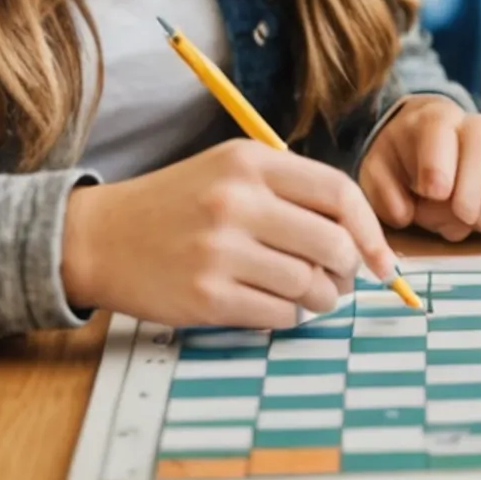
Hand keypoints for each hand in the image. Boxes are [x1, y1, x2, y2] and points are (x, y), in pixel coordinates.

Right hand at [59, 138, 397, 327]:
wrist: (99, 237)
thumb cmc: (177, 205)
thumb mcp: (231, 171)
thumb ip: (292, 192)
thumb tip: (360, 238)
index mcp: (251, 163)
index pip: (339, 193)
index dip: (371, 231)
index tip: (382, 259)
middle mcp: (237, 202)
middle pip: (332, 244)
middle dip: (349, 270)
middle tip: (343, 281)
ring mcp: (220, 251)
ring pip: (309, 285)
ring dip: (323, 299)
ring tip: (314, 297)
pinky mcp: (205, 296)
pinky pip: (277, 314)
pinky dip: (289, 316)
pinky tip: (278, 308)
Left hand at [360, 96, 480, 239]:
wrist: (430, 139)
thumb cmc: (402, 157)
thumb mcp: (378, 171)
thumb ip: (384, 193)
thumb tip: (406, 215)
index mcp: (434, 119)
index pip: (441, 132)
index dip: (439, 165)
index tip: (434, 193)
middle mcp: (476, 125)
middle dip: (470, 192)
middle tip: (457, 217)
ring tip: (461, 222)